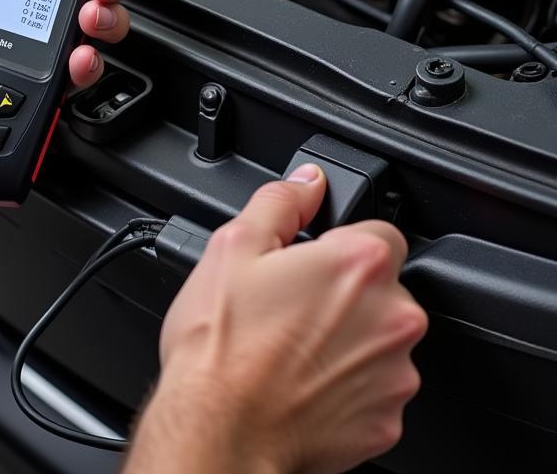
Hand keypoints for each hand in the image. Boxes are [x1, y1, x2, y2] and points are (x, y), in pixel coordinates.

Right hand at [125, 166, 427, 473]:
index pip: (380, 230)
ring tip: (291, 347)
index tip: (313, 260)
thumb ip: (280, 202)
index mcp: (359, 265)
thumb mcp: (233, 246)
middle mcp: (392, 318)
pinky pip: (373, 391)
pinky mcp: (386, 422)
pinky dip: (346, 387)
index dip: (340, 242)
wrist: (220, 431)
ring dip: (348, 340)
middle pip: (382, 289)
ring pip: (379, 341)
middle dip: (344, 293)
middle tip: (291, 305)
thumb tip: (307, 182)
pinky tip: (301, 382)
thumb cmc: (222, 346)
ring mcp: (394, 375)